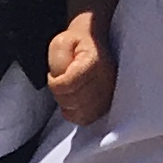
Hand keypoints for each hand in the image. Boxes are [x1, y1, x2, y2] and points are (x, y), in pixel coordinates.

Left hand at [48, 11, 113, 126]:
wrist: (93, 44)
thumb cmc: (75, 44)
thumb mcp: (60, 43)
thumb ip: (58, 60)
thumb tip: (60, 79)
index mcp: (94, 62)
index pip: (67, 84)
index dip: (54, 82)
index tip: (54, 75)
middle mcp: (106, 80)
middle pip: (72, 100)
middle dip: (59, 94)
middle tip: (60, 82)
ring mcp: (109, 94)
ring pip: (79, 112)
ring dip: (67, 104)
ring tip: (68, 90)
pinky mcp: (107, 105)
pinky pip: (85, 119)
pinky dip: (75, 113)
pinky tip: (74, 100)